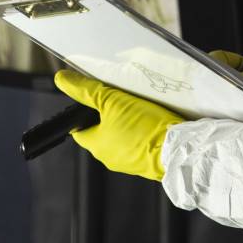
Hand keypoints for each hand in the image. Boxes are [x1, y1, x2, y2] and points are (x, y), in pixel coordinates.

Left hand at [54, 69, 181, 180]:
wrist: (180, 149)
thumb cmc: (146, 128)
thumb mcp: (114, 101)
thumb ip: (88, 91)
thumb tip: (62, 80)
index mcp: (96, 145)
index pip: (78, 128)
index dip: (83, 112)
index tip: (93, 98)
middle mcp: (109, 158)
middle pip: (100, 131)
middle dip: (108, 115)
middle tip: (120, 98)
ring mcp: (129, 162)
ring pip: (120, 136)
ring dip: (126, 122)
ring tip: (138, 107)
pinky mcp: (147, 161)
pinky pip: (138, 143)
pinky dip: (142, 131)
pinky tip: (152, 119)